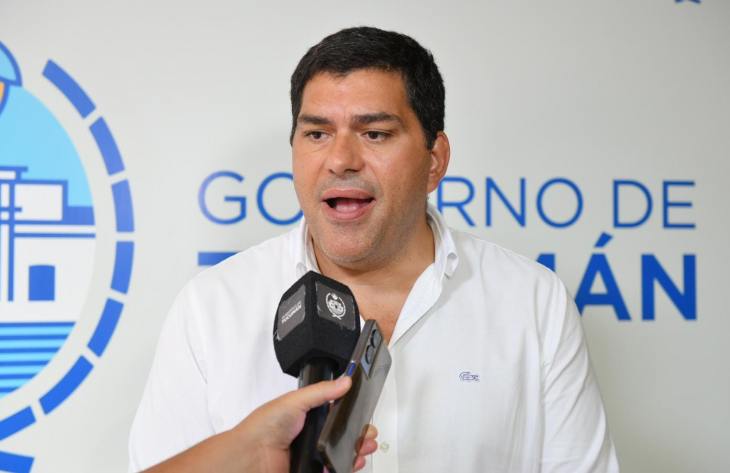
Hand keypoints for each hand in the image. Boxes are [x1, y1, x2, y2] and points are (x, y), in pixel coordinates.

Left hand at [234, 375, 377, 471]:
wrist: (252, 455)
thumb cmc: (264, 426)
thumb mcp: (295, 400)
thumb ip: (321, 392)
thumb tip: (344, 381)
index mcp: (305, 417)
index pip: (333, 414)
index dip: (349, 415)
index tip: (363, 415)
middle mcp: (308, 437)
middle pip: (340, 437)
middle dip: (358, 436)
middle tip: (368, 434)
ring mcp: (310, 456)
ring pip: (338, 455)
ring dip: (354, 453)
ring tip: (364, 448)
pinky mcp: (311, 471)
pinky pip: (331, 470)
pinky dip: (342, 468)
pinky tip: (349, 463)